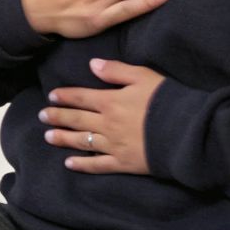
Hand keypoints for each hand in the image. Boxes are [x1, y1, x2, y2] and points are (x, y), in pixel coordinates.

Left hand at [39, 58, 164, 173]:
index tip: (51, 96)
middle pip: (77, 119)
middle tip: (41, 116)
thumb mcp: (144, 77)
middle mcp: (107, 124)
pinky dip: (82, 165)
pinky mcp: (123, 163)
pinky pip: (98, 165)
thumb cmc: (168, 100)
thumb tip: (92, 64)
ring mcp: (113, 145)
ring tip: (48, 137)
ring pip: (82, 141)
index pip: (81, 97)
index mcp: (111, 101)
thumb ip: (116, 70)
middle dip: (57, 117)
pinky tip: (69, 164)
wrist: (188, 132)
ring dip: (63, 139)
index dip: (65, 96)